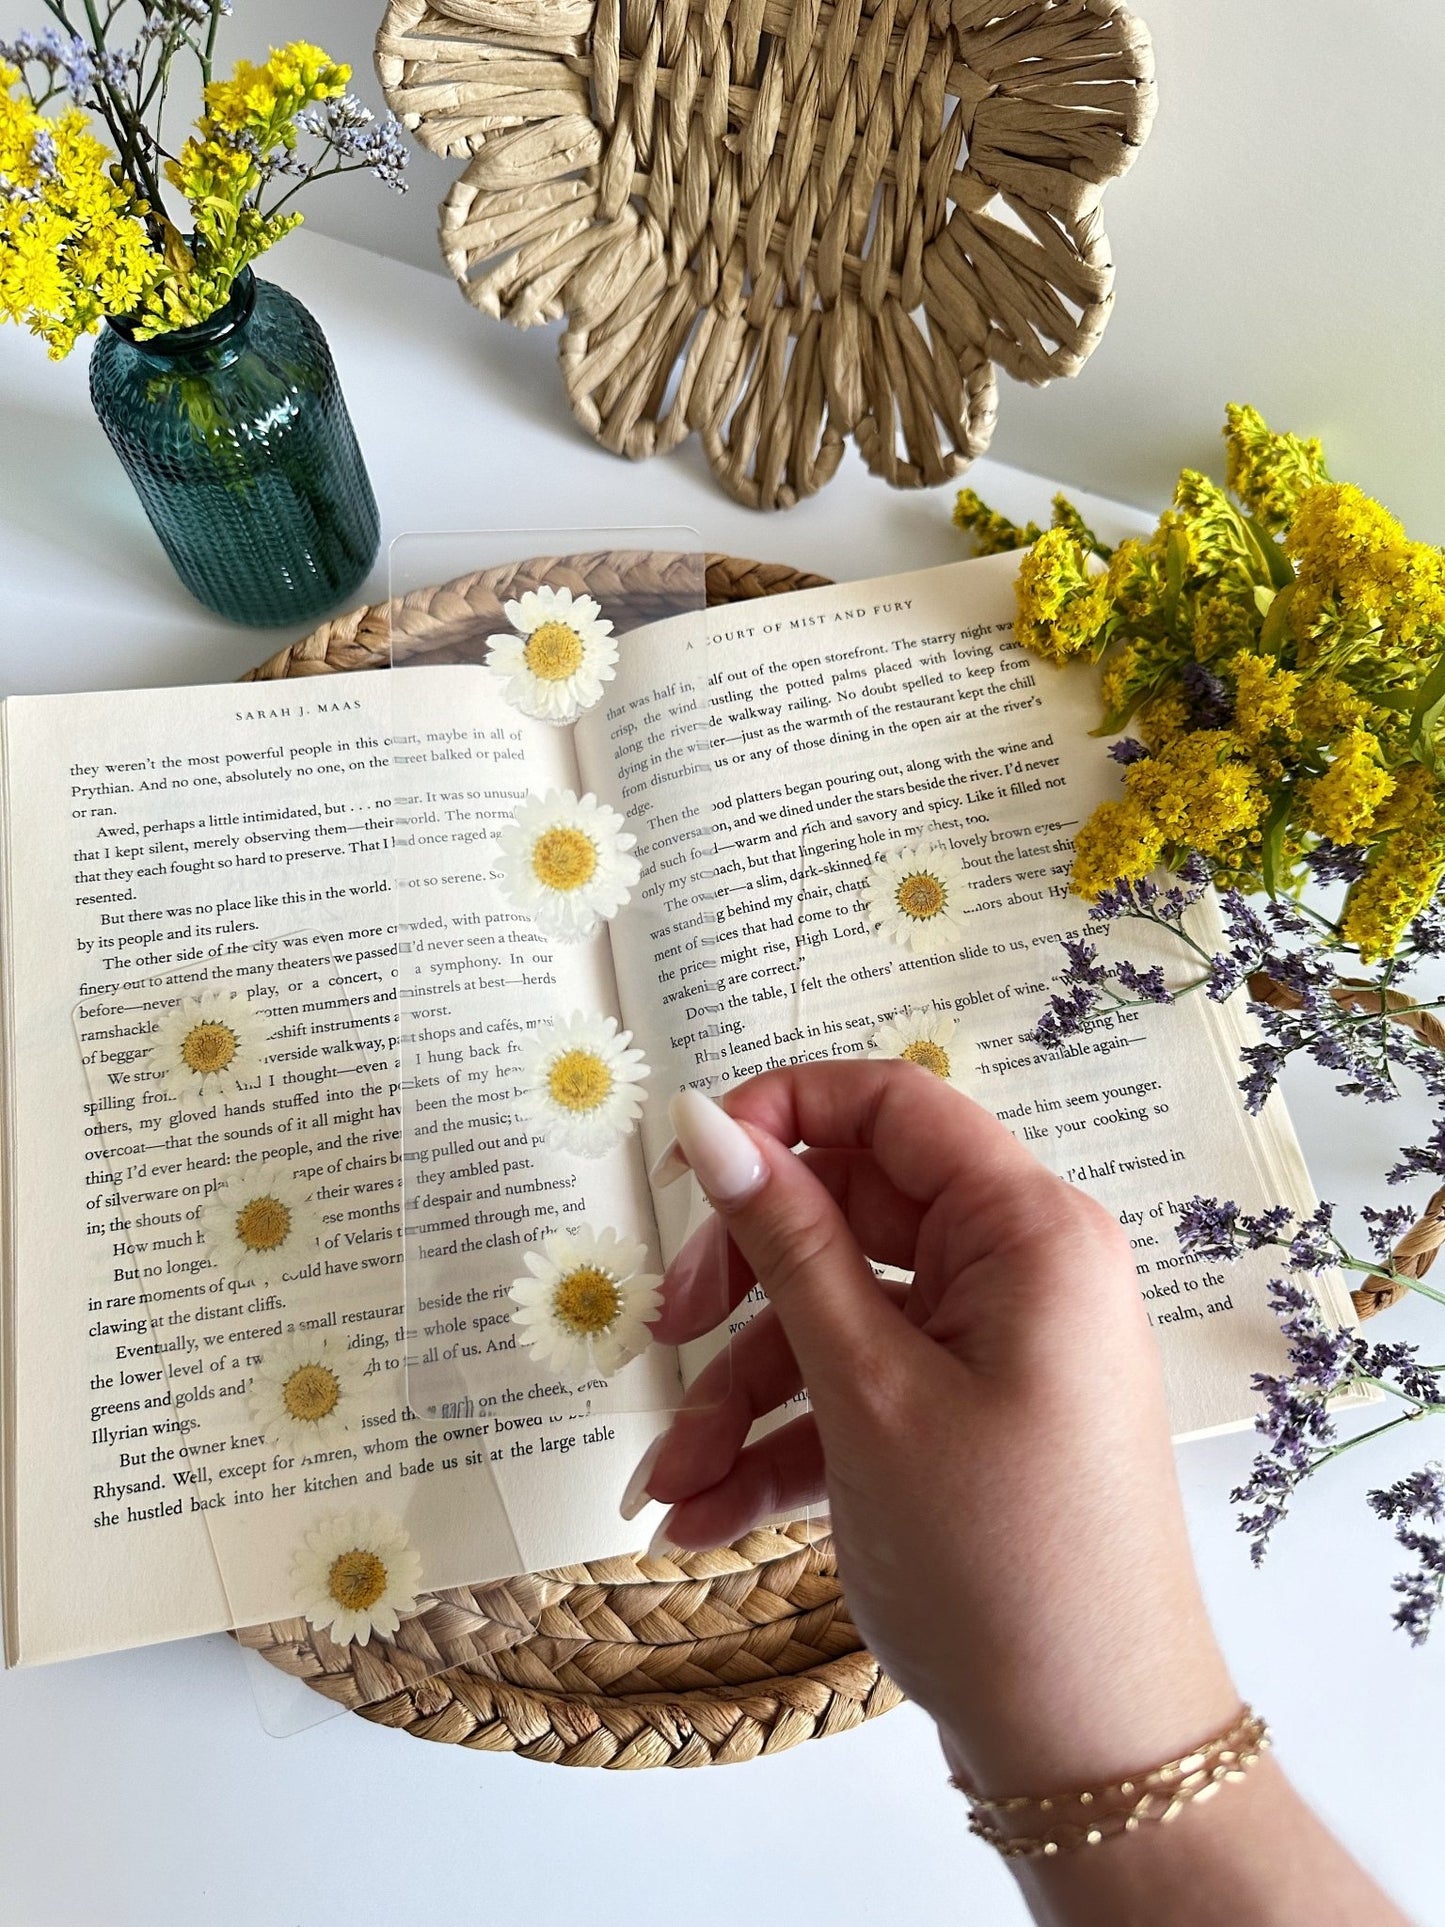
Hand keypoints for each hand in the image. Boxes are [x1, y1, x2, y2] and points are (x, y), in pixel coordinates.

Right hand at [632, 1060, 1239, 1793]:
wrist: (1092, 1751)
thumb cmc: (997, 1557)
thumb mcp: (869, 1392)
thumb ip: (785, 1246)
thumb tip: (703, 1119)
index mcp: (1027, 1229)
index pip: (891, 1103)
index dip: (779, 1115)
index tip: (681, 1168)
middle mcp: (1020, 1269)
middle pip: (848, 1218)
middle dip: (739, 1287)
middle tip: (662, 1333)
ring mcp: (995, 1348)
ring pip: (838, 1320)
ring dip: (740, 1396)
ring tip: (668, 1487)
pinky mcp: (970, 1419)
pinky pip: (861, 1393)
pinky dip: (784, 1445)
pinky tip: (703, 1517)